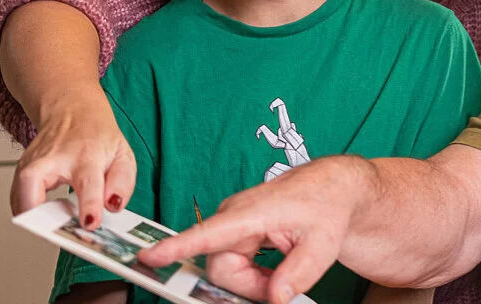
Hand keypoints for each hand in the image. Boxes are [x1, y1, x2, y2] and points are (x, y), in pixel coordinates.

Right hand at [11, 87, 135, 230]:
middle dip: (40, 215)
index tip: (90, 224)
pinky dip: (27, 213)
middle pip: (33, 184)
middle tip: (57, 234)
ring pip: (19, 194)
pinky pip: (17, 199)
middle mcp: (53, 158)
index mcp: (85, 155)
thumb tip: (112, 207)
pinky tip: (42, 219)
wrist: (73, 112)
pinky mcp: (21, 171)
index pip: (87, 183)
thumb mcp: (123, 155)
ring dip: (31, 219)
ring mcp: (32, 163)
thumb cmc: (99, 138)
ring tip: (51, 231)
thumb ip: (122, 184)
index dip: (89, 206)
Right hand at [137, 157, 371, 303]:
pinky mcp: (234, 234)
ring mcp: (231, 226)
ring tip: (283, 271)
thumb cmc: (325, 207)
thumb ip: (298, 273)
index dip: (177, 247)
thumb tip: (275, 298)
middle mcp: (233, 216)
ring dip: (253, 281)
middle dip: (249, 287)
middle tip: (283, 285)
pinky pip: (232, 267)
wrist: (331, 187)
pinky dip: (253, 276)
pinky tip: (273, 268)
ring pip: (226, 271)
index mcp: (251, 212)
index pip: (209, 233)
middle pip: (220, 270)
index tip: (149, 256)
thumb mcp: (323, 244)